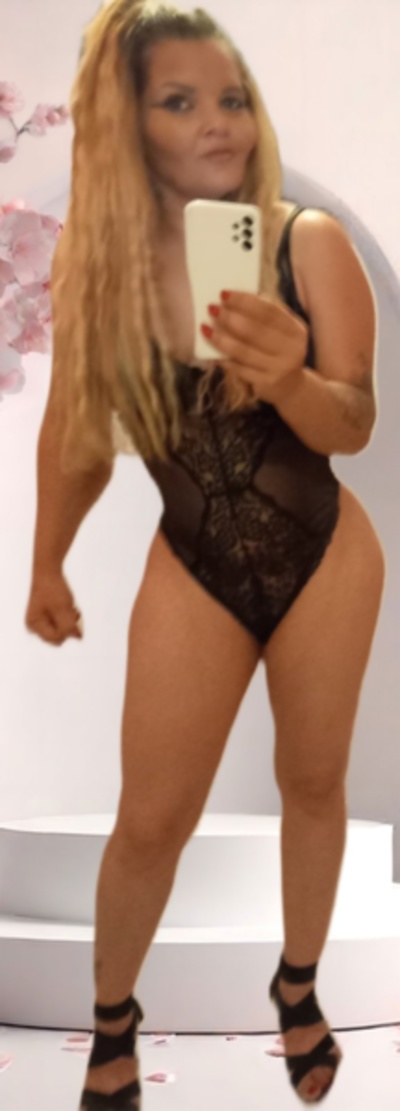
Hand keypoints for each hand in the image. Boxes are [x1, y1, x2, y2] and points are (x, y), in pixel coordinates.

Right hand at [25, 569, 83, 645]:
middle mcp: (35, 626)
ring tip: (72, 608)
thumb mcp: (63, 609)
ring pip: (62, 630)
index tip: (72, 615)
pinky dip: (68, 617)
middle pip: (58, 636)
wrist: (48, 571)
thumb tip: (79, 638)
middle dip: (68, 626)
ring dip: (70, 621)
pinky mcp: (46, 617)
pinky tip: (70, 607)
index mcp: (34, 625)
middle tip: (72, 611)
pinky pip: (61, 624)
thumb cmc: (54, 589)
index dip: (67, 630)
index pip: (55, 638)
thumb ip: (69, 626)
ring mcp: (40, 622)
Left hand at [201, 291, 309, 405]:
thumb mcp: (282, 333)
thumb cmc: (280, 351)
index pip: (269, 311)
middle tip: (211, 308)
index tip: (224, 294)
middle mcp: (292, 349)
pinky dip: (224, 359)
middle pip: (256, 330)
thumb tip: (232, 301)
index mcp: (296, 330)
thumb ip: (265, 317)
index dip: (245, 301)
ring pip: (244, 351)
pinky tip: (212, 352)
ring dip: (221, 338)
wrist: (291, 387)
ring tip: (205, 328)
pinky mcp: (266, 383)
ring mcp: (279, 368)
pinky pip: (240, 369)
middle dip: (230, 317)